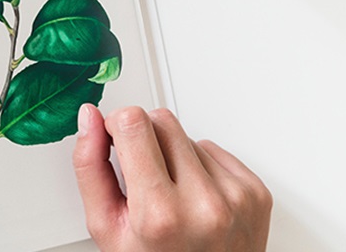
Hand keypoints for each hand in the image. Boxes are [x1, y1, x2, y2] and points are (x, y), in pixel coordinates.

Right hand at [73, 105, 271, 250]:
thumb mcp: (106, 226)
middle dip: (143, 138)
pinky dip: (199, 166)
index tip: (112, 141)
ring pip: (188, 134)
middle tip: (141, 176)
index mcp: (159, 213)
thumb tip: (89, 119)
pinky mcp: (256, 192)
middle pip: (161, 120)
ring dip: (173, 155)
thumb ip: (90, 166)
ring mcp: (235, 196)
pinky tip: (193, 196)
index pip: (132, 123)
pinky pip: (215, 150)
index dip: (115, 126)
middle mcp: (203, 203)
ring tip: (170, 194)